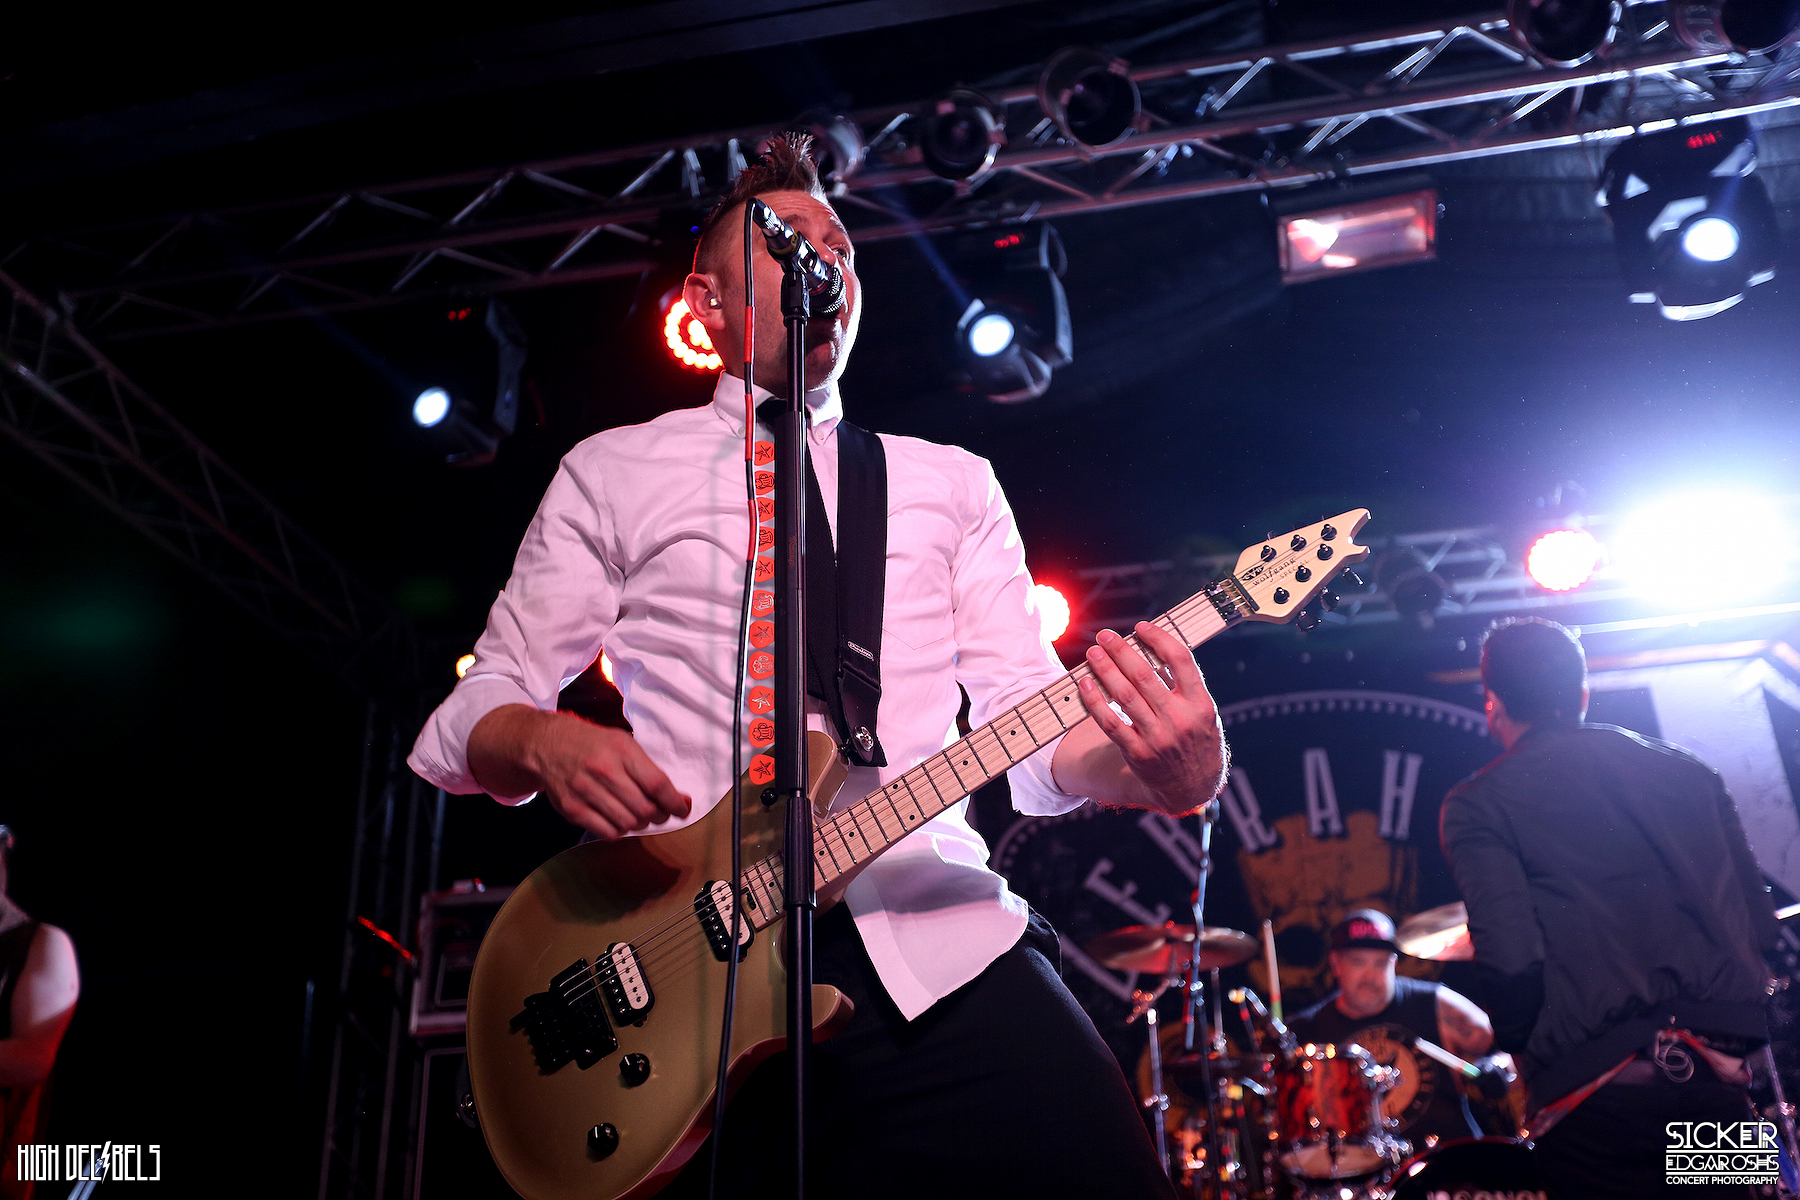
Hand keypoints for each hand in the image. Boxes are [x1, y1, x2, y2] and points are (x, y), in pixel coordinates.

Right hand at [470, 706, 691, 839]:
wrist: (548, 744)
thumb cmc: (594, 745)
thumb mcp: (623, 744)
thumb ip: (648, 769)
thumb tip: (678, 799)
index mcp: (622, 750)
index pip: (657, 784)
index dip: (675, 802)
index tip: (682, 809)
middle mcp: (603, 770)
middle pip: (645, 809)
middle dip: (658, 816)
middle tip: (657, 813)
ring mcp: (585, 790)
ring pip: (628, 823)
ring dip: (638, 824)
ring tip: (636, 814)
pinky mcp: (572, 808)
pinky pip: (607, 832)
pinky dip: (619, 831)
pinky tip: (617, 820)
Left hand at [1076, 621, 1224, 815]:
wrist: (1193, 787)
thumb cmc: (1196, 740)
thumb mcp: (1203, 713)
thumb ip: (1183, 685)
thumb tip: (1152, 649)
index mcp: (1201, 704)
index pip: (1181, 660)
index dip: (1159, 638)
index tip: (1141, 626)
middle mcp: (1180, 720)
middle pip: (1145, 676)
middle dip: (1121, 651)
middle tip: (1105, 636)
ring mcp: (1158, 738)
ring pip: (1125, 696)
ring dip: (1105, 671)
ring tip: (1093, 653)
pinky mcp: (1138, 753)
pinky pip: (1110, 723)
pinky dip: (1095, 702)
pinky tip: (1085, 684)